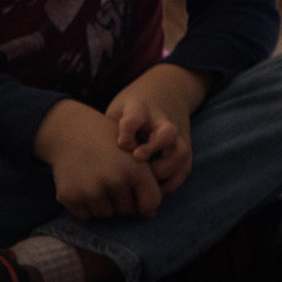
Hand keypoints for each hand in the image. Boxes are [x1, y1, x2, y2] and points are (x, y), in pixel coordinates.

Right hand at [34, 99, 165, 219]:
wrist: (71, 132)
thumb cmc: (109, 142)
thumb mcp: (134, 153)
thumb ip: (146, 181)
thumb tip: (149, 215)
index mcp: (134, 168)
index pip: (150, 203)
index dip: (147, 202)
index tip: (139, 196)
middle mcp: (113, 181)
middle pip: (126, 211)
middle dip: (124, 201)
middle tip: (114, 182)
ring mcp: (89, 190)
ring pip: (105, 214)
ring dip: (105, 204)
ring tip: (99, 182)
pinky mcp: (69, 197)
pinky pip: (85, 215)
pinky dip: (87, 207)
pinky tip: (85, 187)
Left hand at [104, 64, 206, 193]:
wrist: (168, 90)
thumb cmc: (133, 106)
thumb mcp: (118, 109)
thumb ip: (111, 133)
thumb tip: (95, 166)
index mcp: (141, 108)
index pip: (135, 117)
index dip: (128, 132)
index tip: (122, 144)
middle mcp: (163, 120)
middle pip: (166, 133)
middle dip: (153, 151)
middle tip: (136, 163)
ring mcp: (178, 133)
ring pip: (181, 152)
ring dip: (164, 172)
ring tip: (146, 186)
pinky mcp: (186, 145)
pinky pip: (185, 167)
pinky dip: (173, 182)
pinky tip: (156, 191)